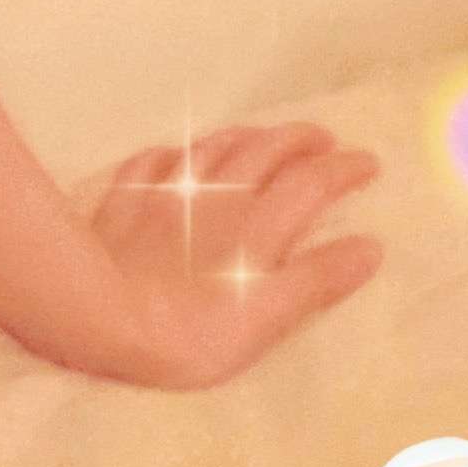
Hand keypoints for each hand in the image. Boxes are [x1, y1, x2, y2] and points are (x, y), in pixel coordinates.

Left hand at [85, 121, 383, 390]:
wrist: (98, 316)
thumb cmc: (190, 332)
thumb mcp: (267, 317)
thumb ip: (317, 280)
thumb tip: (369, 247)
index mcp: (256, 227)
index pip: (310, 184)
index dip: (343, 170)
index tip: (368, 162)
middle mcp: (215, 198)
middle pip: (262, 152)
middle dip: (298, 139)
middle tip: (322, 138)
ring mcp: (164, 194)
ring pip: (209, 148)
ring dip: (242, 136)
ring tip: (260, 135)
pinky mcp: (123, 200)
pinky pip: (149, 162)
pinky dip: (170, 154)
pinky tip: (172, 155)